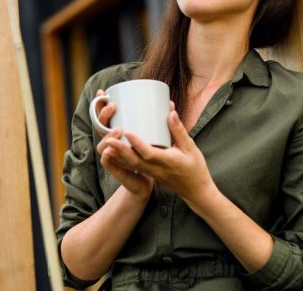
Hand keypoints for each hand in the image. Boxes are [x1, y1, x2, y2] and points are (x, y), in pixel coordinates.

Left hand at [99, 101, 215, 207]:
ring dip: (118, 156)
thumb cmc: (195, 168)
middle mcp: (156, 169)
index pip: (149, 153)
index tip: (127, 132)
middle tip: (109, 139)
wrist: (195, 191)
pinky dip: (122, 161)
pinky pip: (133, 167)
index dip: (137, 143)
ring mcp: (151, 173)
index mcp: (167, 161)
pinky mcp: (149, 173)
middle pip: (134, 161)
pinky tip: (114, 153)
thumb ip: (179, 130)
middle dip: (120, 150)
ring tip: (107, 144)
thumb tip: (170, 112)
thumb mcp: (190, 148)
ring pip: (131, 165)